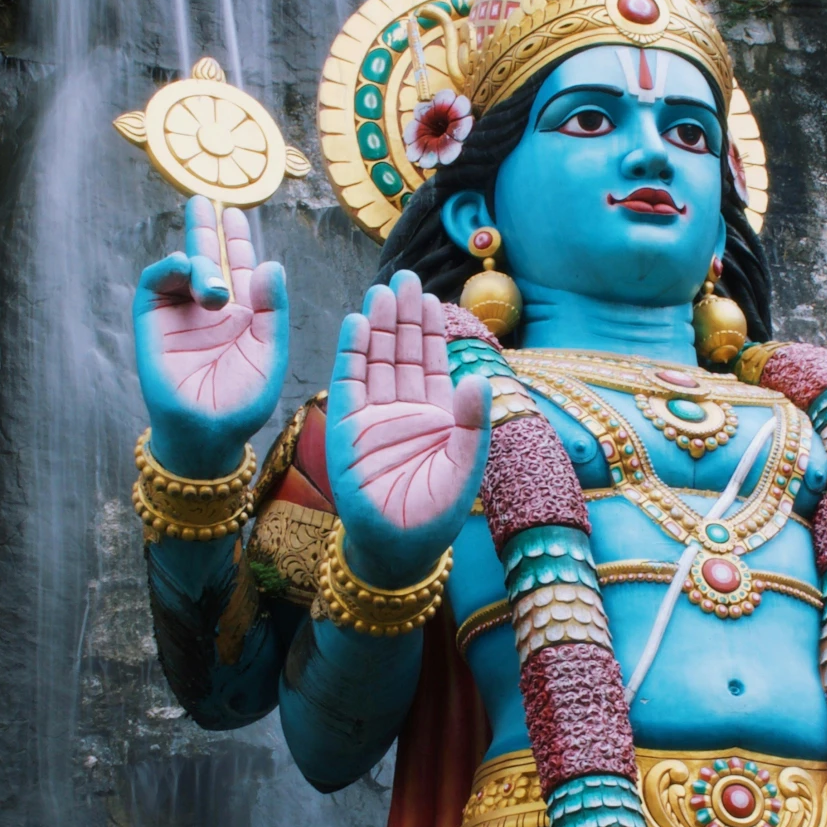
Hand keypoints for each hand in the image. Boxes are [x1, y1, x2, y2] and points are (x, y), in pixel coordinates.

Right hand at [133, 196, 287, 474]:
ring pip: (184, 268)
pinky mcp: (153, 323)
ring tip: (213, 285)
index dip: (237, 240)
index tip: (235, 213)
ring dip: (198, 262)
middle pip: (207, 257)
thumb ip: (273, 309)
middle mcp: (210, 308)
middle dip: (205, 228)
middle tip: (205, 200)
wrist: (208, 433)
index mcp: (243, 313)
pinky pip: (155, 284)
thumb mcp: (270, 353)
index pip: (240, 266)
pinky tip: (185, 268)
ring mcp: (181, 314)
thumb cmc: (243, 401)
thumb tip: (271, 263)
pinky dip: (168, 269)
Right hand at [327, 271, 490, 584]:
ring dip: (379, 325)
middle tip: (406, 277)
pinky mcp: (347, 427)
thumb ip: (473, 425)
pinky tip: (357, 323)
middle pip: (402, 351)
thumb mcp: (464, 468)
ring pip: (376, 359)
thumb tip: (478, 378)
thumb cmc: (435, 515)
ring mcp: (373, 416)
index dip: (431, 329)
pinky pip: (349, 382)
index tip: (433, 295)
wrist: (396, 548)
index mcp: (437, 415)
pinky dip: (352, 352)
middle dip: (404, 315)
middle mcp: (404, 409)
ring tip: (383, 291)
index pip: (432, 361)